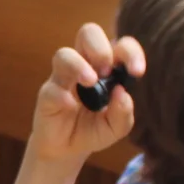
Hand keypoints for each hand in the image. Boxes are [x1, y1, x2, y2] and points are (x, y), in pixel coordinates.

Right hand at [28, 22, 145, 162]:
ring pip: (64, 54)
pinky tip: (70, 107)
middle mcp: (84, 66)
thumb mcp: (116, 128)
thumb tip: (121, 93)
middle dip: (100, 47)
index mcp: (106, 68)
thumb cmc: (92, 131)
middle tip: (107, 71)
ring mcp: (63, 78)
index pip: (120, 45)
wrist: (66, 150)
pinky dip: (62, 95)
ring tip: (90, 82)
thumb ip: (123, 112)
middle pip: (88, 33)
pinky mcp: (46, 95)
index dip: (130, 52)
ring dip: (79, 65)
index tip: (137, 71)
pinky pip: (51, 88)